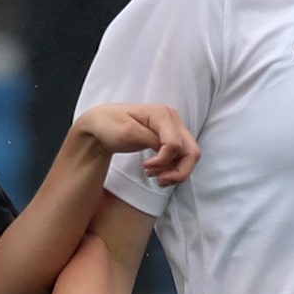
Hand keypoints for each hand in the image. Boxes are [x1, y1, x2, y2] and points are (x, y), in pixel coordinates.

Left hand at [73, 102, 198, 186]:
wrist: (101, 124)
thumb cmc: (110, 125)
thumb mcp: (126, 133)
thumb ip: (149, 139)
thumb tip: (166, 149)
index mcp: (162, 114)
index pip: (174, 144)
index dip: (162, 161)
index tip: (145, 167)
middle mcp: (173, 119)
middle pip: (191, 151)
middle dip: (177, 171)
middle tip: (157, 179)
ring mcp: (174, 128)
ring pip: (190, 156)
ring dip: (177, 172)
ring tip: (157, 178)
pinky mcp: (172, 138)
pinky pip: (183, 157)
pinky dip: (174, 169)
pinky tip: (159, 173)